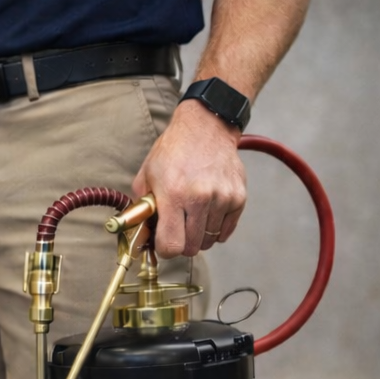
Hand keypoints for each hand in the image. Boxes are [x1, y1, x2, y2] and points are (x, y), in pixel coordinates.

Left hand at [132, 100, 246, 258]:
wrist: (206, 129)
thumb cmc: (172, 153)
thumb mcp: (146, 178)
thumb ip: (141, 209)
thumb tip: (140, 237)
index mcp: (174, 195)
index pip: (172, 245)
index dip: (165, 249)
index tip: (162, 242)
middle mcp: (201, 198)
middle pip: (192, 247)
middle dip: (181, 243)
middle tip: (176, 229)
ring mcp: (223, 198)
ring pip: (209, 240)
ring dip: (198, 235)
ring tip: (191, 215)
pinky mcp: (239, 197)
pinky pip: (225, 231)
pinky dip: (215, 228)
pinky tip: (206, 213)